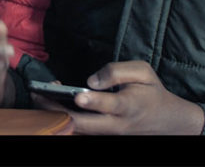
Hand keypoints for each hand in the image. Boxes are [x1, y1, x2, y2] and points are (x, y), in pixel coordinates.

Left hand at [33, 60, 204, 134]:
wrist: (167, 121)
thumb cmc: (151, 92)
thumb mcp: (143, 73)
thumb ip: (117, 71)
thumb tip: (92, 79)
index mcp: (128, 106)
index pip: (109, 105)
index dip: (93, 101)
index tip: (79, 95)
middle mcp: (115, 123)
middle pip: (84, 123)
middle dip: (58, 110)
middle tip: (38, 95)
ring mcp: (106, 132)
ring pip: (77, 129)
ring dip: (55, 114)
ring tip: (37, 96)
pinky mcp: (101, 133)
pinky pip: (78, 129)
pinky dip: (62, 118)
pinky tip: (49, 102)